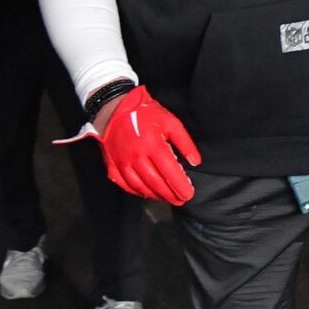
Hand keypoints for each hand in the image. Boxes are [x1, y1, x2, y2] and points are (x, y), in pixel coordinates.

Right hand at [83, 85, 200, 204]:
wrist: (114, 109)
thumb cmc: (145, 114)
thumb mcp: (171, 123)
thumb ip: (185, 143)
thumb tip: (195, 162)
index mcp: (153, 145)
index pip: (170, 172)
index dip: (180, 186)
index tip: (189, 194)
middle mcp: (136, 157)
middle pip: (156, 183)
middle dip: (170, 195)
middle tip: (181, 200)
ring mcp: (122, 163)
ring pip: (141, 187)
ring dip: (156, 195)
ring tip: (167, 198)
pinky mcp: (112, 165)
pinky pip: (126, 184)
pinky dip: (138, 191)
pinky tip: (147, 193)